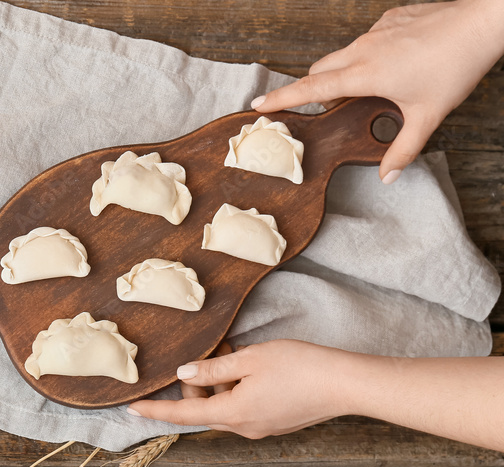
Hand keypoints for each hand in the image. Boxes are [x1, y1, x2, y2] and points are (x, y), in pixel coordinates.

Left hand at [128, 340, 351, 438]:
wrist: (347, 384)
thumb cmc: (300, 366)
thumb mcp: (250, 359)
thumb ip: (213, 369)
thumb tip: (184, 376)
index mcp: (233, 414)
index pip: (183, 416)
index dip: (155, 410)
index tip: (131, 408)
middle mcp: (244, 428)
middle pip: (204, 410)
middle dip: (197, 385)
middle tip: (212, 351)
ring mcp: (262, 428)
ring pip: (224, 407)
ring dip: (220, 383)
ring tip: (234, 351)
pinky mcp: (276, 422)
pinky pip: (244, 407)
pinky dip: (237, 388)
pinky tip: (249, 365)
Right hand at [252, 0, 503, 182]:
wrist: (482, 23)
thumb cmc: (454, 67)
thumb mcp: (428, 116)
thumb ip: (403, 149)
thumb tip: (389, 176)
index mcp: (365, 75)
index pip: (310, 89)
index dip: (280, 98)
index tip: (257, 104)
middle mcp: (363, 50)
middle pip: (320, 69)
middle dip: (313, 87)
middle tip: (317, 104)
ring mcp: (376, 31)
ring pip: (344, 54)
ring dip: (344, 71)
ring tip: (368, 86)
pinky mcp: (391, 18)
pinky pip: (368, 39)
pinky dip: (370, 53)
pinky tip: (397, 61)